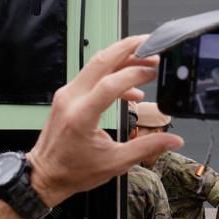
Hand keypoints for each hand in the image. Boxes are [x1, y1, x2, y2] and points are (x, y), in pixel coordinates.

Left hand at [28, 36, 182, 207]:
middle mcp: (71, 100)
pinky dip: (113, 76)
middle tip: (151, 43)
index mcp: (81, 116)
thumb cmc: (73, 171)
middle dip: (128, 48)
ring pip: (95, 65)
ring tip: (146, 60)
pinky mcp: (68, 96)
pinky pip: (92, 77)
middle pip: (101, 61)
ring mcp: (67, 95)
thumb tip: (172, 140)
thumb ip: (147, 147)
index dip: (134, 73)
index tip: (153, 69)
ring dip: (121, 58)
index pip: (110, 84)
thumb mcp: (115, 163)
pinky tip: (132, 90)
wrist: (45, 175)